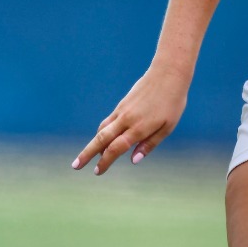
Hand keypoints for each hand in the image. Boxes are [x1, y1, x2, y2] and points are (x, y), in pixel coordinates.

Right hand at [73, 67, 188, 174]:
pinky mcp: (121, 105)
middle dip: (86, 154)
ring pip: (102, 129)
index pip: (116, 148)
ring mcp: (122, 111)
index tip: (97, 172)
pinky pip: (108, 121)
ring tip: (87, 156)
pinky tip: (102, 140)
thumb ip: (149, 144)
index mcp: (139, 128)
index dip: (105, 162)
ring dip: (92, 144)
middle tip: (75, 166)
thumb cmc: (172, 103)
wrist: (167, 74)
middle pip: (101, 139)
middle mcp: (126, 120)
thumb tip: (133, 160)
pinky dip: (102, 132)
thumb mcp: (167, 127)